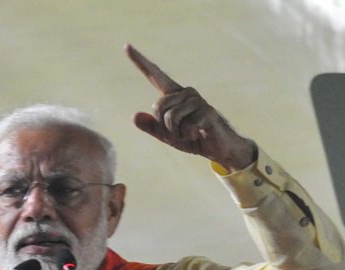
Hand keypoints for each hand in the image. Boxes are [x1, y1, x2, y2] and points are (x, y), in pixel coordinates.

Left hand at [126, 45, 255, 171]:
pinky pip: (184, 127)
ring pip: (170, 118)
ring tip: (190, 132)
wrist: (218, 147)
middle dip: (163, 126)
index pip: (154, 75)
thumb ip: (151, 127)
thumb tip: (134, 116)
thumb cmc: (192, 138)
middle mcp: (185, 92)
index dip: (140, 62)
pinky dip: (187, 136)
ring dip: (176, 133)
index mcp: (174, 95)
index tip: (126, 46)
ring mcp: (197, 100)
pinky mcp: (206, 111)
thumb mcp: (167, 135)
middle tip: (180, 131)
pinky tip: (198, 133)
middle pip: (157, 106)